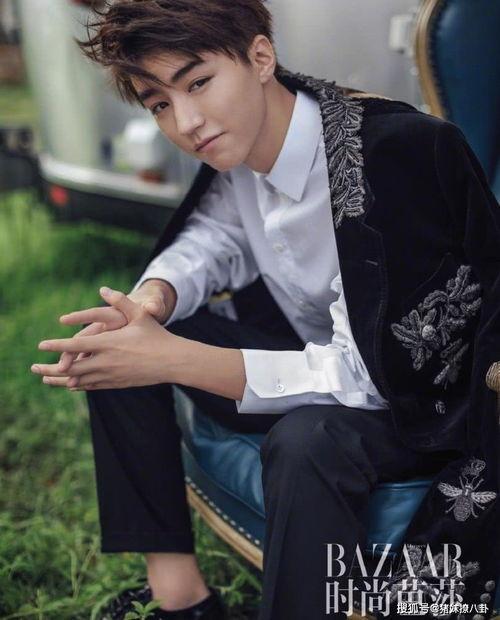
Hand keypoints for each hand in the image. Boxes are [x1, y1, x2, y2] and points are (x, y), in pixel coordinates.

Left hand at [32, 287, 185, 390]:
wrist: (172, 361)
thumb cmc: (156, 335)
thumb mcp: (139, 314)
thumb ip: (120, 301)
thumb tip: (103, 289)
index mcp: (108, 343)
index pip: (75, 345)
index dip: (56, 346)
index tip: (41, 345)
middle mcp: (106, 361)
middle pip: (70, 368)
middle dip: (49, 369)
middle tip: (33, 368)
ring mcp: (110, 375)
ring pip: (78, 381)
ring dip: (59, 380)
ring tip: (44, 379)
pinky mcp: (116, 383)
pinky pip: (91, 386)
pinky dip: (77, 385)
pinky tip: (69, 384)